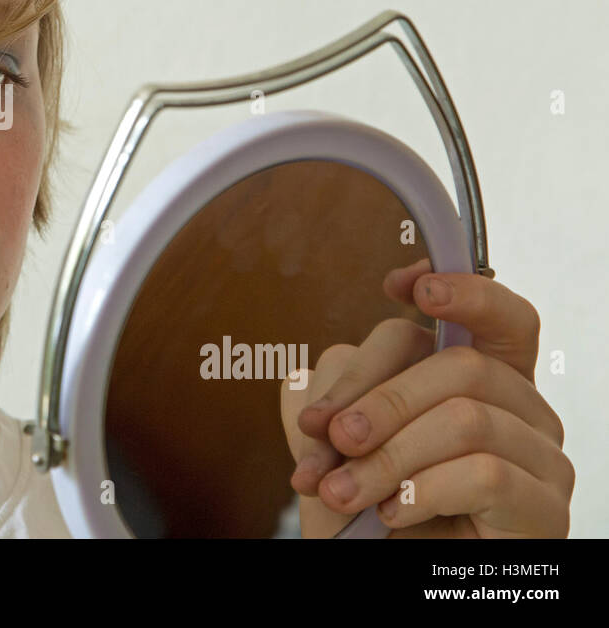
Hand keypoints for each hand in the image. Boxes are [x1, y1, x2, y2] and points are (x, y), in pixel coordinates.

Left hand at [280, 258, 573, 536]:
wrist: (397, 575)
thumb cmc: (373, 507)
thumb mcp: (339, 445)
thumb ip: (332, 398)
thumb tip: (314, 376)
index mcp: (483, 382)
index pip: (501, 318)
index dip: (464, 291)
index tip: (401, 285)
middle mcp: (524, 413)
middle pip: (459, 366)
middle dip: (377, 400)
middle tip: (327, 440)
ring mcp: (542, 460)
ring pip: (465, 420)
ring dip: (386, 457)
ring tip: (339, 492)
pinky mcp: (545, 510)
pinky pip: (483, 475)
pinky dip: (421, 491)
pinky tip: (391, 513)